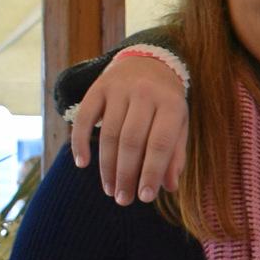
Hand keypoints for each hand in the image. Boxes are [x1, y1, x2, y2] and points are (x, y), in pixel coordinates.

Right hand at [70, 49, 189, 205]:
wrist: (149, 60)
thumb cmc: (166, 102)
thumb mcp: (179, 124)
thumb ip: (175, 153)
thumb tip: (168, 186)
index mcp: (170, 104)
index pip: (159, 144)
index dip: (150, 173)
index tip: (144, 197)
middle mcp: (144, 94)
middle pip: (131, 141)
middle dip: (125, 175)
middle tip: (123, 199)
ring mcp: (119, 89)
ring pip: (109, 134)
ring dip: (106, 166)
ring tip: (109, 189)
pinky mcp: (97, 88)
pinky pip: (84, 118)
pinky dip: (80, 142)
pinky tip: (81, 163)